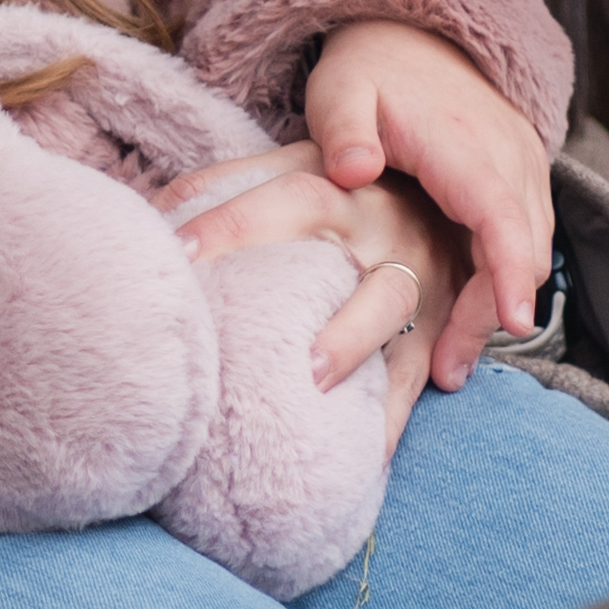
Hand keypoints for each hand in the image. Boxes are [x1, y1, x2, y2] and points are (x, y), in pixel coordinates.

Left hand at [159, 142, 451, 464]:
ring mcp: (417, 267)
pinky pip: (421, 363)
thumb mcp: (297, 155)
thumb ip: (229, 179)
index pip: (285, 195)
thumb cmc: (350, 170)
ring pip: (391, 302)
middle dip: (296, 279)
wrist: (457, 161)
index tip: (176, 252)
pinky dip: (397, 411)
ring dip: (354, 341)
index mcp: (337, 180)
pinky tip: (370, 453)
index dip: (229, 220)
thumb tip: (151, 210)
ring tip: (315, 381)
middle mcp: (380, 220)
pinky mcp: (442, 313)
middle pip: (351, 260)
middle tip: (269, 337)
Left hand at [302, 21, 552, 391]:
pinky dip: (499, 284)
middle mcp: (509, 159)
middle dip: (493, 313)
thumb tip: (353, 171)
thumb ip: (343, 130)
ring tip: (448, 362)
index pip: (502, 216)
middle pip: (524, 251)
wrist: (413, 36)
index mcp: (466, 144)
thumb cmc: (369, 71)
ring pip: (530, 253)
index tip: (513, 325)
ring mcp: (520, 172)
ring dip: (497, 306)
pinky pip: (522, 243)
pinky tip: (460, 322)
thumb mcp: (341, 90)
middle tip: (445, 370)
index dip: (509, 273)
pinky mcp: (518, 185)